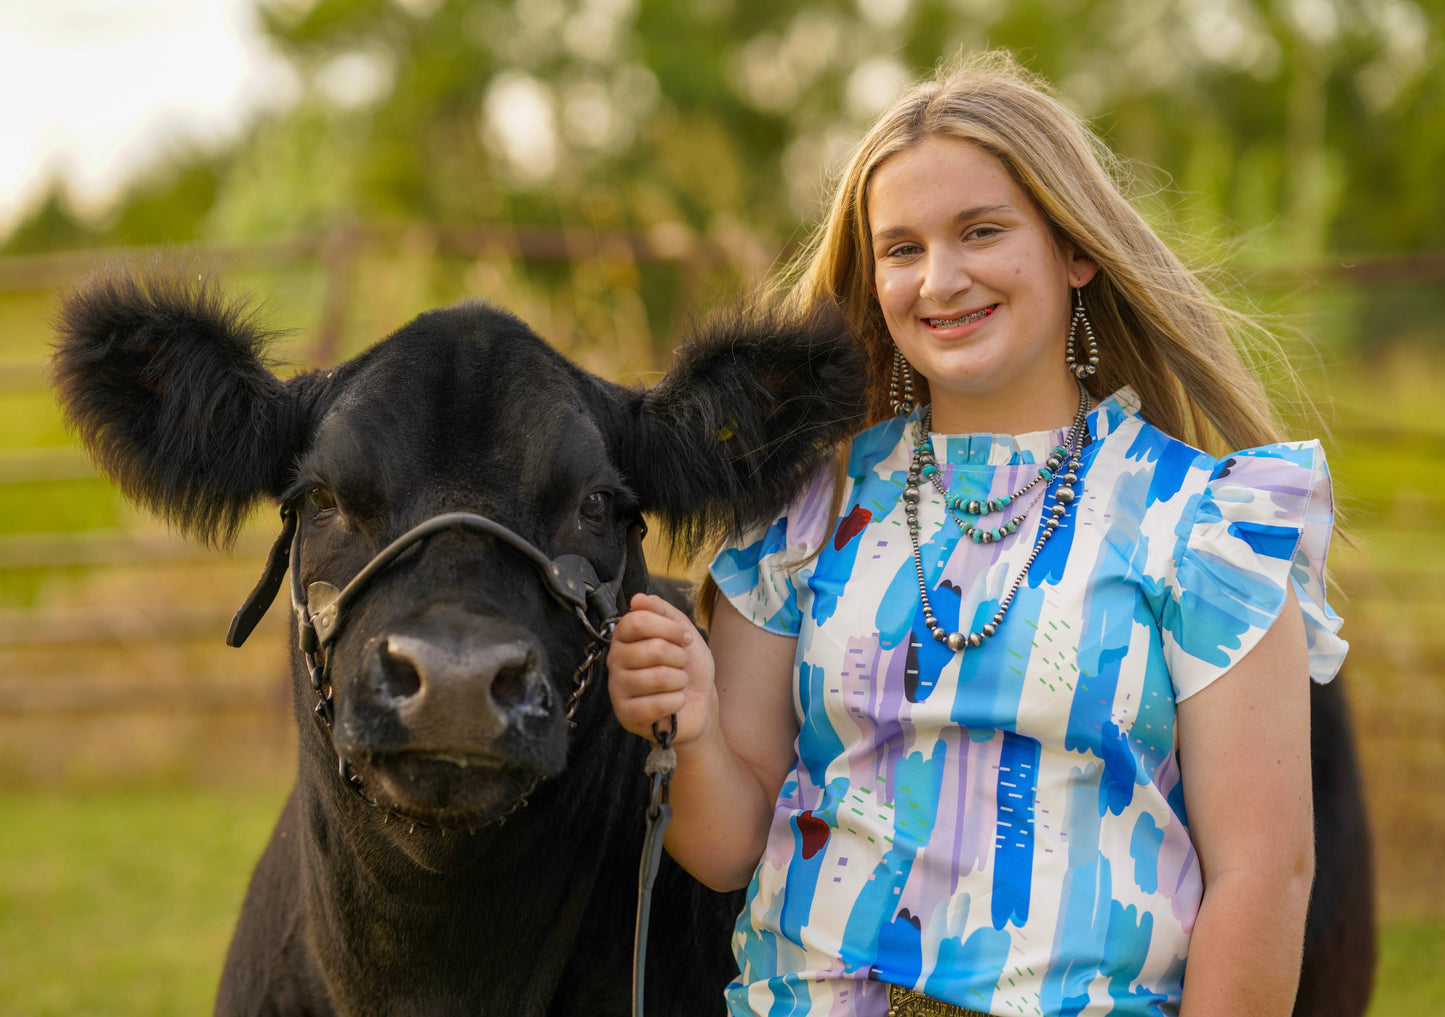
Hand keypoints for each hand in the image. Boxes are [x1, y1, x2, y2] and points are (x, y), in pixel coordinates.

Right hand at [606, 592, 717, 745]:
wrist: (698, 703)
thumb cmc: (687, 667)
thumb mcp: (681, 632)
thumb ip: (662, 611)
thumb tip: (638, 599)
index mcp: (624, 638)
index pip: (637, 621)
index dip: (669, 628)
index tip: (684, 637)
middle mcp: (615, 661)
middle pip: (653, 648)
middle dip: (679, 657)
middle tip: (681, 665)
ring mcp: (618, 689)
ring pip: (659, 677)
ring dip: (680, 681)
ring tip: (677, 684)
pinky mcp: (626, 714)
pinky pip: (659, 704)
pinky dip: (677, 702)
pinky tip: (674, 703)